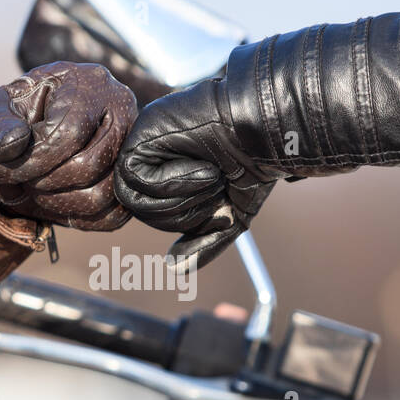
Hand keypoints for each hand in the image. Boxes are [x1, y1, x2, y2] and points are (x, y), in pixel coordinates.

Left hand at [0, 62, 135, 230]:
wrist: (39, 130)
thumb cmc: (19, 115)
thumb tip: (9, 146)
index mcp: (90, 84)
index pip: (69, 132)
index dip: (31, 160)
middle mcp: (123, 112)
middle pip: (89, 165)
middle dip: (44, 182)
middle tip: (21, 180)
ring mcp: (131, 148)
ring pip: (100, 194)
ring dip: (57, 202)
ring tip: (35, 188)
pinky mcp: (129, 181)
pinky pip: (111, 216)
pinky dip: (76, 217)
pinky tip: (53, 199)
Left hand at [114, 30, 362, 269]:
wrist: (265, 133)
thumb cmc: (253, 166)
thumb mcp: (230, 216)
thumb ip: (203, 243)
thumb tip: (174, 268)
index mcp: (166, 174)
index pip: (153, 215)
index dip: (183, 219)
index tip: (216, 199)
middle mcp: (151, 158)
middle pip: (141, 212)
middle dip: (184, 212)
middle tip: (215, 187)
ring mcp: (144, 143)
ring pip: (135, 199)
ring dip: (181, 197)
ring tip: (211, 175)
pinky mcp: (141, 131)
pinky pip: (136, 176)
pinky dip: (173, 180)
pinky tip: (201, 165)